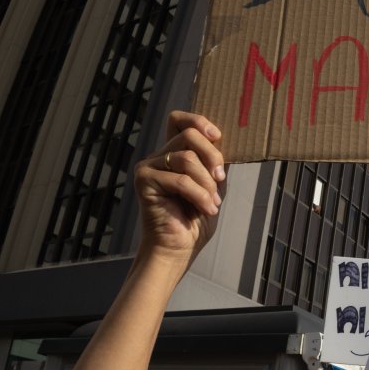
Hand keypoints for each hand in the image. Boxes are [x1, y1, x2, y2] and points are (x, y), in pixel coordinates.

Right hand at [132, 111, 225, 265]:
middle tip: (220, 179)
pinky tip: (206, 209)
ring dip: (207, 183)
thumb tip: (224, 139)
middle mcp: (158, 156)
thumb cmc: (195, 219)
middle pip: (189, 135)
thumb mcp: (213, 185)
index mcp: (173, 153)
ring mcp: (148, 167)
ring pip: (187, 157)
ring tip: (212, 203)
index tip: (217, 137)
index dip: (199, 121)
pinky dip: (199, 195)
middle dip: (212, 155)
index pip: (179, 120)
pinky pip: (180, 179)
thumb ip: (214, 162)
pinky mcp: (144, 181)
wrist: (179, 248)